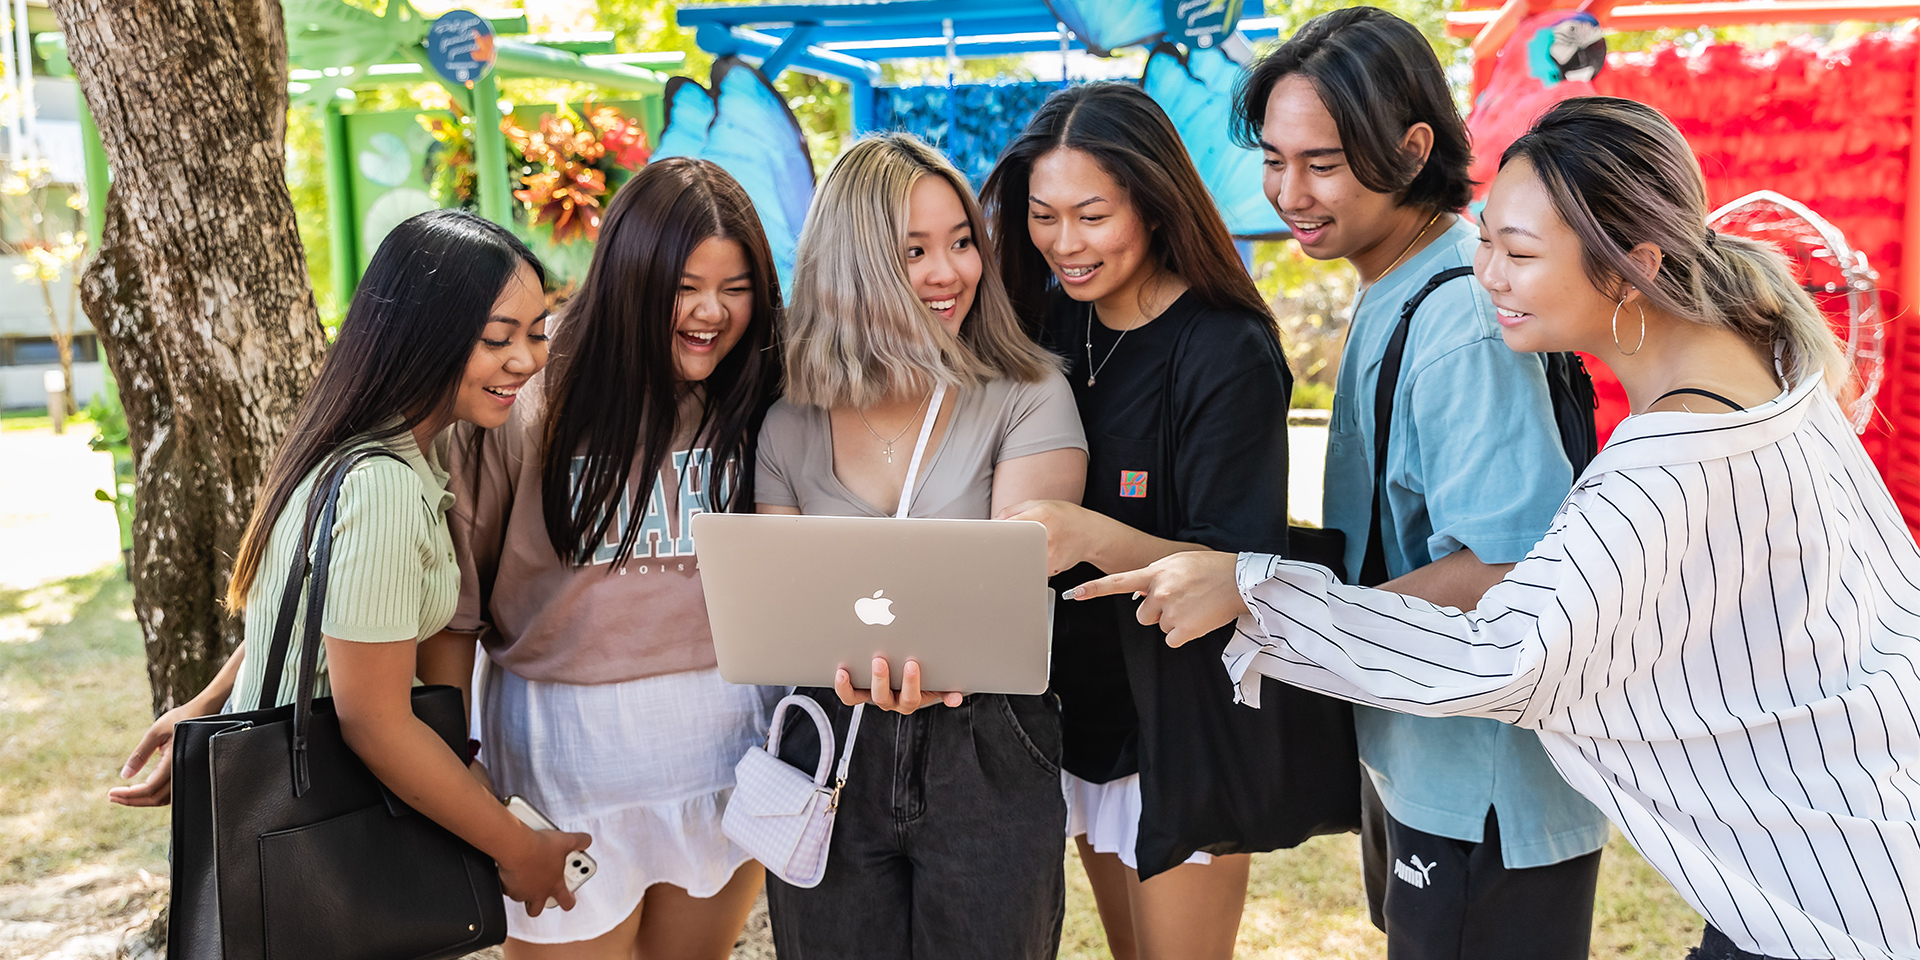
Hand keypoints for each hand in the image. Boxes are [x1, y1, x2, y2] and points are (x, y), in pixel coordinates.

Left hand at [108, 699, 214, 806]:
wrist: (204, 712)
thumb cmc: (180, 719)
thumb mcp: (155, 733)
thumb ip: (140, 755)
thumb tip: (124, 775)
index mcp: (174, 761)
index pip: (150, 788)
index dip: (129, 795)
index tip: (111, 793)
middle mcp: (183, 771)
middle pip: (156, 798)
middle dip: (132, 800)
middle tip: (112, 797)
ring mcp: (187, 774)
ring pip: (163, 799)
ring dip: (142, 800)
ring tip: (123, 796)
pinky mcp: (186, 773)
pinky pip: (169, 793)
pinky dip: (153, 796)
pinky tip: (140, 791)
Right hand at [497, 827, 592, 915]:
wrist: (516, 846)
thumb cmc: (540, 846)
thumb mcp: (566, 841)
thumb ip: (580, 841)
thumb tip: (587, 840)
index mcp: (555, 885)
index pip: (566, 902)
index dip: (569, 900)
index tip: (570, 896)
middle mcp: (537, 893)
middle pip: (536, 909)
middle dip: (538, 902)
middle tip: (541, 887)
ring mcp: (520, 892)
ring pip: (521, 897)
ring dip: (523, 888)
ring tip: (524, 870)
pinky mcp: (506, 887)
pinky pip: (507, 887)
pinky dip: (509, 879)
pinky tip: (511, 866)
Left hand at [834, 657, 961, 714]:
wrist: (915, 676)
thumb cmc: (929, 676)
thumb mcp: (941, 684)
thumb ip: (948, 690)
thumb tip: (956, 698)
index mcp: (910, 699)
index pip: (911, 696)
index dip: (910, 683)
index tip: (912, 664)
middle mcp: (890, 700)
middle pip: (883, 697)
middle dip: (881, 678)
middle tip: (879, 659)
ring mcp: (873, 695)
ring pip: (858, 698)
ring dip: (851, 686)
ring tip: (845, 671)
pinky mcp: (858, 689)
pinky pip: (847, 693)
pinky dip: (842, 685)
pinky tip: (839, 670)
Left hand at [999, 499, 1110, 574]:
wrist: (1091, 534)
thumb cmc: (1065, 516)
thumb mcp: (1040, 503)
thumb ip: (1013, 511)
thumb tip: (992, 522)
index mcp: (1042, 515)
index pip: (1011, 526)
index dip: (997, 533)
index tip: (987, 538)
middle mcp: (1047, 536)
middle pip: (1013, 547)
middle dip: (1002, 547)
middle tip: (995, 548)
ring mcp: (1051, 555)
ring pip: (1020, 560)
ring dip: (1015, 556)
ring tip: (1023, 548)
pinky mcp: (1052, 569)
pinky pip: (1030, 568)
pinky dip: (1027, 563)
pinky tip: (1036, 554)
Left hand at [1066, 551, 1245, 646]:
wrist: (1240, 581)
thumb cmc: (1210, 568)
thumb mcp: (1178, 562)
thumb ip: (1155, 574)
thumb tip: (1139, 592)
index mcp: (1155, 574)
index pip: (1118, 582)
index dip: (1094, 589)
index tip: (1075, 594)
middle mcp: (1159, 592)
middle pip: (1142, 615)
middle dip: (1157, 612)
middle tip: (1180, 600)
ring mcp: (1171, 611)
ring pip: (1159, 627)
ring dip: (1173, 621)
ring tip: (1193, 606)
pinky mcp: (1184, 629)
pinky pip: (1172, 639)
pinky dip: (1184, 634)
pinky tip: (1198, 619)